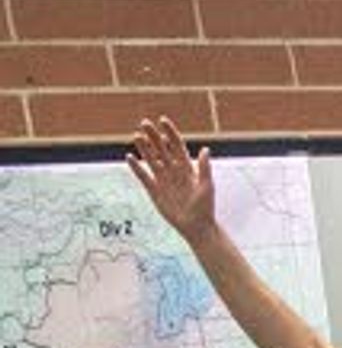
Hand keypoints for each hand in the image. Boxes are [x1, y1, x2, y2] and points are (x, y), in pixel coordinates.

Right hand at [124, 119, 217, 241]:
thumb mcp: (206, 186)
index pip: (176, 146)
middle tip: (144, 123)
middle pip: (161, 149)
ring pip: (151, 159)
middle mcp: (173, 170)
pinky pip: (143, 176)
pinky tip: (129, 157)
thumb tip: (206, 149)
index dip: (170, 133)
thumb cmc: (205, 207)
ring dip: (144, 148)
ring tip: (136, 135)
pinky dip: (136, 167)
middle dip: (153, 136)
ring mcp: (163, 179)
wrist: (196, 226)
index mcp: (187, 167)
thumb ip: (204, 168)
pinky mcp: (154, 190)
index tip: (162, 120)